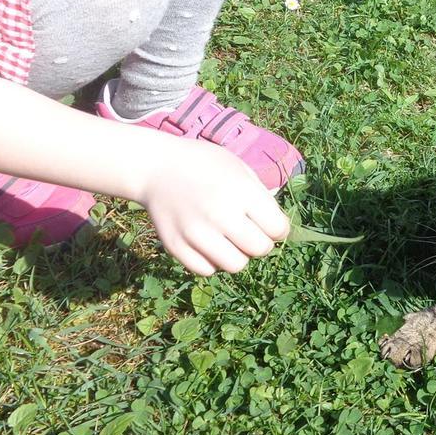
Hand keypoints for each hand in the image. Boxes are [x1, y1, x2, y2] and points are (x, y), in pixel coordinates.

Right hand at [136, 140, 289, 275]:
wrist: (155, 167)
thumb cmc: (204, 164)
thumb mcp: (239, 168)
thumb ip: (261, 196)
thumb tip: (279, 225)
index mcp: (241, 191)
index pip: (277, 229)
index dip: (279, 229)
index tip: (270, 225)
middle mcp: (220, 215)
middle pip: (259, 250)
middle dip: (261, 243)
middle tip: (250, 232)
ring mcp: (196, 233)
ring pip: (235, 265)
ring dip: (238, 255)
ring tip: (229, 239)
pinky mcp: (176, 247)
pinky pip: (207, 270)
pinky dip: (212, 262)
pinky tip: (208, 244)